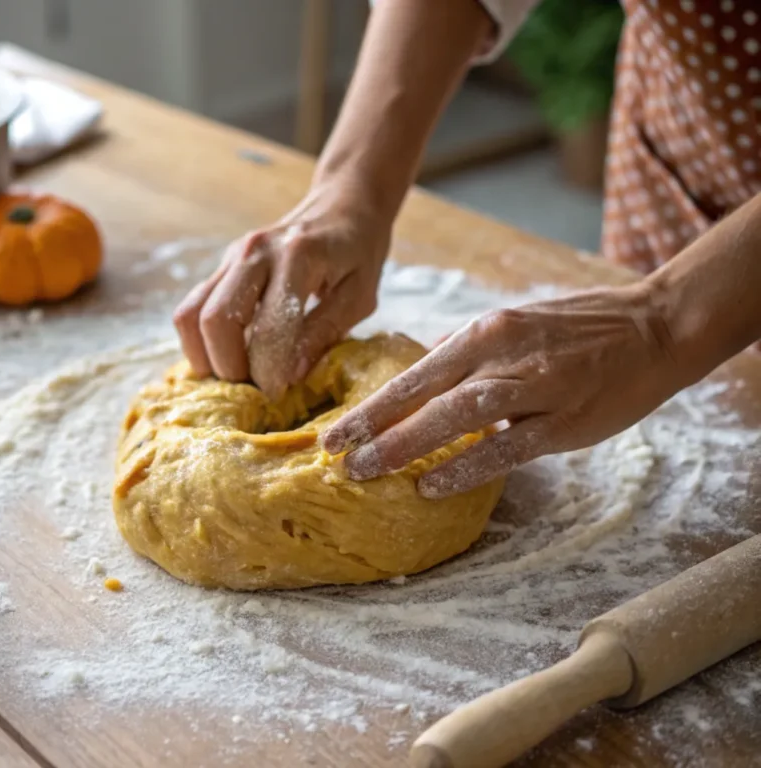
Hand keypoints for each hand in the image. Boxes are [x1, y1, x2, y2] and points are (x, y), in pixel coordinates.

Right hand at [172, 183, 390, 396]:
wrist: (342, 204)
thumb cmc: (358, 253)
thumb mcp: (359, 296)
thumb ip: (324, 332)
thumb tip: (290, 375)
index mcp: (298, 258)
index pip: (268, 328)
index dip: (269, 372)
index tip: (279, 395)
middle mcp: (255, 252)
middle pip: (216, 321)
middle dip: (230, 368)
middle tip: (254, 389)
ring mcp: (231, 256)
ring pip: (191, 315)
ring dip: (206, 357)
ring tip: (236, 377)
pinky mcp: (221, 265)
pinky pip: (191, 309)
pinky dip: (199, 341)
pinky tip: (225, 358)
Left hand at [321, 284, 685, 497]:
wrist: (654, 326)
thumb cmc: (578, 328)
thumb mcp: (512, 323)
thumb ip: (465, 350)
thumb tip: (421, 368)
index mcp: (483, 332)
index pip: (413, 375)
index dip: (370, 407)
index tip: (334, 433)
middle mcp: (501, 354)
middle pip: (424, 396)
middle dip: (374, 429)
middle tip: (336, 458)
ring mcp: (534, 387)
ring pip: (457, 417)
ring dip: (407, 445)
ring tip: (368, 471)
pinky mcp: (565, 420)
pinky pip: (507, 448)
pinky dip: (467, 467)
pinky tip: (432, 486)